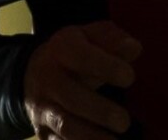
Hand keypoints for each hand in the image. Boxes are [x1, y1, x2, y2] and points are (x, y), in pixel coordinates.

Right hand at [25, 21, 141, 139]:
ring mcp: (44, 108)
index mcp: (62, 50)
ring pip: (64, 126)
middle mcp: (49, 79)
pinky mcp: (44, 132)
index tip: (129, 77)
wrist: (33, 74)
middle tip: (124, 121)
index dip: (106, 67)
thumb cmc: (74, 54)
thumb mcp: (89, 37)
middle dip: (100, 111)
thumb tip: (134, 48)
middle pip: (71, 97)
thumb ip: (112, 40)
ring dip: (91, 137)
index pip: (82, 57)